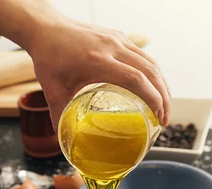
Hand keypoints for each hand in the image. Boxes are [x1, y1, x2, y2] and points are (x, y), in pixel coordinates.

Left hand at [0, 0, 170, 128]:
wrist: (46, 28)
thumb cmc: (48, 57)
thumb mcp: (52, 89)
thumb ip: (59, 115)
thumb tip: (62, 138)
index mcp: (97, 61)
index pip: (135, 79)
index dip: (152, 98)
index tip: (158, 117)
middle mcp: (112, 47)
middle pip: (150, 71)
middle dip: (163, 96)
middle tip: (165, 118)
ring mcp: (117, 39)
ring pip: (150, 62)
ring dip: (161, 84)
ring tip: (163, 106)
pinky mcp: (118, 36)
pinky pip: (142, 55)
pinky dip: (152, 73)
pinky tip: (152, 86)